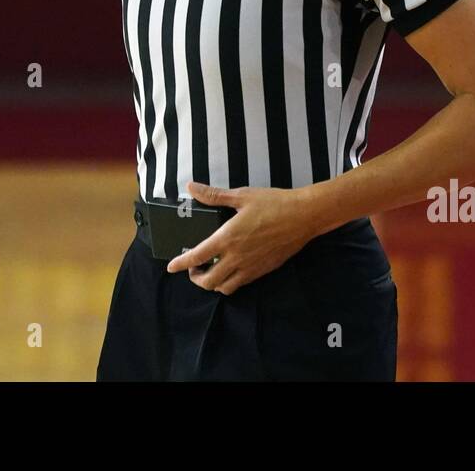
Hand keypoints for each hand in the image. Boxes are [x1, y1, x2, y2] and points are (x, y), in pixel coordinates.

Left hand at [166, 181, 318, 294]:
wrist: (304, 216)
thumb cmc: (273, 203)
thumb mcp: (242, 196)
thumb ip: (214, 195)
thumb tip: (193, 187)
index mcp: (228, 238)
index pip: (197, 256)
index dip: (180, 264)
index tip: (171, 266)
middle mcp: (237, 257)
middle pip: (209, 282)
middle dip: (196, 278)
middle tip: (194, 267)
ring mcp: (251, 267)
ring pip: (224, 288)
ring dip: (213, 283)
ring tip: (211, 270)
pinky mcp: (263, 270)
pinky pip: (240, 284)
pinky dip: (229, 282)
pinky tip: (231, 268)